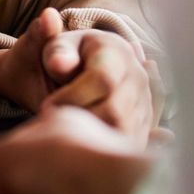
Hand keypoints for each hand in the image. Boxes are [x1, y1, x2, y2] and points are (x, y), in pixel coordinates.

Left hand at [39, 27, 159, 147]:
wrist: (86, 64)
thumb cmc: (66, 55)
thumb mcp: (56, 45)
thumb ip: (57, 51)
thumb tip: (59, 65)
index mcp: (117, 52)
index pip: (103, 80)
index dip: (72, 96)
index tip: (49, 104)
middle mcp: (138, 78)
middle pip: (114, 111)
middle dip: (79, 119)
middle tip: (55, 122)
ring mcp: (145, 103)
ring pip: (123, 132)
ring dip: (90, 136)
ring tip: (67, 129)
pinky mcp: (145, 125)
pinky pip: (129, 145)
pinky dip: (102, 147)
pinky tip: (81, 139)